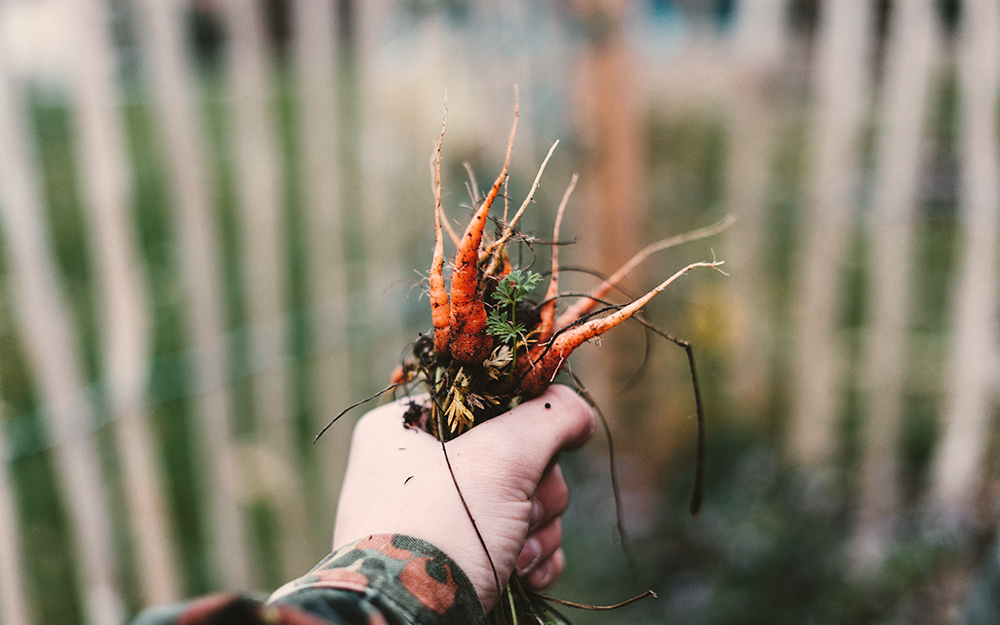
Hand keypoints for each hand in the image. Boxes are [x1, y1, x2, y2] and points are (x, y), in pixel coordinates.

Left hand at [332, 385, 596, 610]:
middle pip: (512, 455)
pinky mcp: (454, 560)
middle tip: (523, 511)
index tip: (535, 448)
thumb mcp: (502, 456)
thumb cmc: (444, 526)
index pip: (484, 401)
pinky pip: (512, 541)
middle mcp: (414, 468)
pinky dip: (529, 556)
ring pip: (520, 501)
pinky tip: (526, 574)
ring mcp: (433, 517)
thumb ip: (550, 417)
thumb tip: (579, 414)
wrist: (408, 622)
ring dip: (536, 528)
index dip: (522, 424)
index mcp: (402, 428)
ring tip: (518, 554)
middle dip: (535, 490)